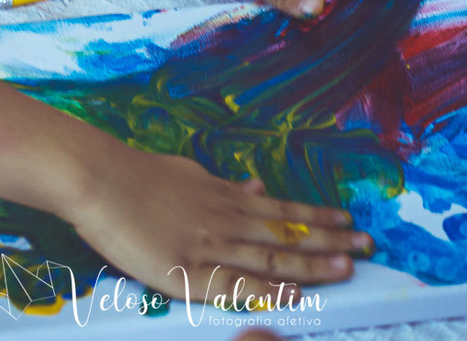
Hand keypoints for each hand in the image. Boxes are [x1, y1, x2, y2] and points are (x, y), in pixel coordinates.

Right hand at [72, 144, 369, 304]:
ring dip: (312, 263)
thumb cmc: (139, 177)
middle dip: (330, 242)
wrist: (100, 180)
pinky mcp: (186, 270)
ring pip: (271, 255)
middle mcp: (225, 218)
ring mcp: (208, 243)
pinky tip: (292, 294)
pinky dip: (267, 290)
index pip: (281, 209)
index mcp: (224, 196)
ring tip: (348, 266)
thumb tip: (254, 186)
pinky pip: (234, 283)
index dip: (317, 217)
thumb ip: (223, 185)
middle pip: (286, 232)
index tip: (348, 222)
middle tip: (367, 245)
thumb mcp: (189, 172)